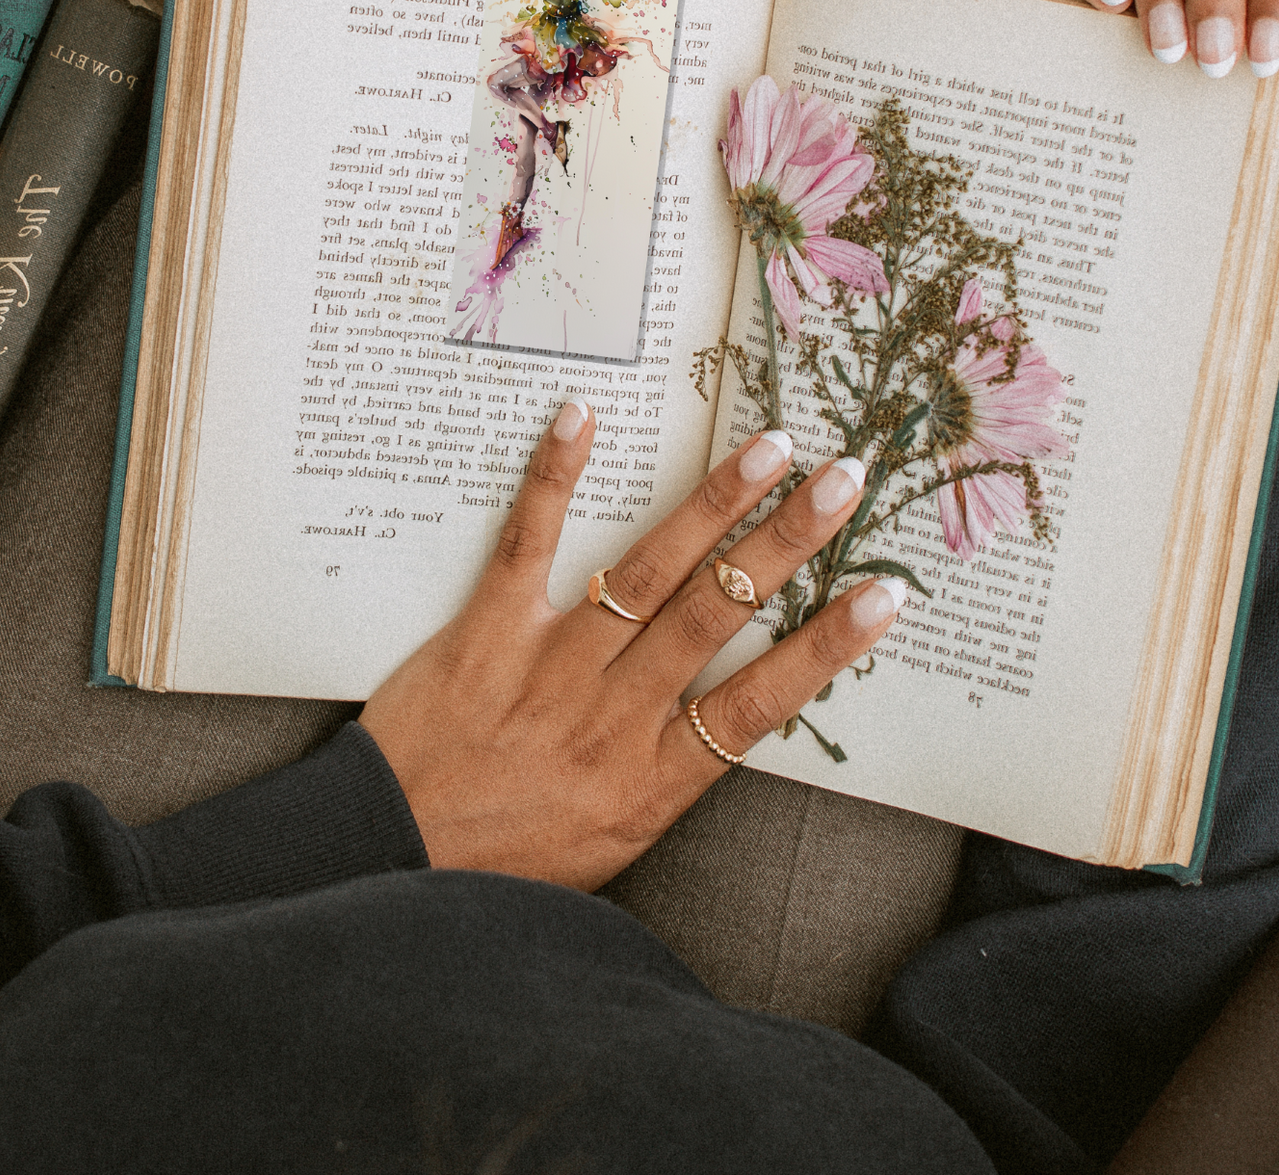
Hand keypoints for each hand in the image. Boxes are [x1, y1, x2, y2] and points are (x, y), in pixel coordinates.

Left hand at [359, 399, 902, 890]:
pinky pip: (528, 543)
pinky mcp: (488, 630)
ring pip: (648, 572)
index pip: (763, 703)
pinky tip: (582, 418)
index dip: (829, 645)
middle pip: (719, 614)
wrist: (393, 856)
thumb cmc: (507, 859)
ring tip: (768, 449)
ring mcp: (550, 666)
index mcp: (653, 779)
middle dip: (788, 542)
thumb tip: (726, 719)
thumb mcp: (612, 844)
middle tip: (843, 481)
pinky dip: (555, 478)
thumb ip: (669, 778)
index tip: (885, 594)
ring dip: (713, 505)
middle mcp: (613, 715)